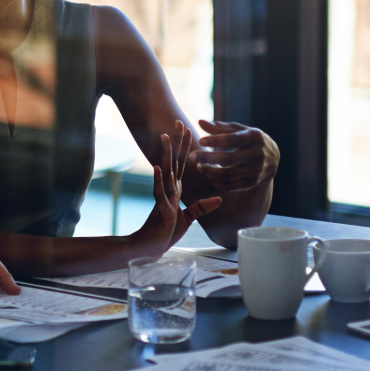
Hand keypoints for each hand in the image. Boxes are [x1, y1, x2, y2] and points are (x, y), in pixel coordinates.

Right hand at [129, 122, 225, 254]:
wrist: (150, 248)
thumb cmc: (165, 233)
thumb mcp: (188, 219)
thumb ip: (202, 208)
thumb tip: (219, 199)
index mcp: (175, 190)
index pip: (181, 164)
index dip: (185, 148)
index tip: (187, 129)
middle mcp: (168, 190)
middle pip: (173, 162)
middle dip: (176, 143)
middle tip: (177, 122)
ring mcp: (163, 199)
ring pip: (165, 173)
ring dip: (165, 155)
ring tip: (164, 137)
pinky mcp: (161, 210)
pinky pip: (159, 193)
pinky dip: (158, 180)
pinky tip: (157, 167)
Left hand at [188, 120, 278, 194]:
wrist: (273, 158)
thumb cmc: (249, 140)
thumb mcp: (239, 130)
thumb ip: (219, 127)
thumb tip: (199, 122)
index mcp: (254, 137)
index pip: (232, 139)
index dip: (215, 141)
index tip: (200, 141)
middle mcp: (258, 154)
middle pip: (228, 159)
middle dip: (207, 158)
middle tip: (191, 156)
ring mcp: (256, 170)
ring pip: (228, 175)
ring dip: (209, 172)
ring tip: (199, 166)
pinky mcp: (253, 183)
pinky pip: (231, 186)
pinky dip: (217, 182)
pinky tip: (209, 175)